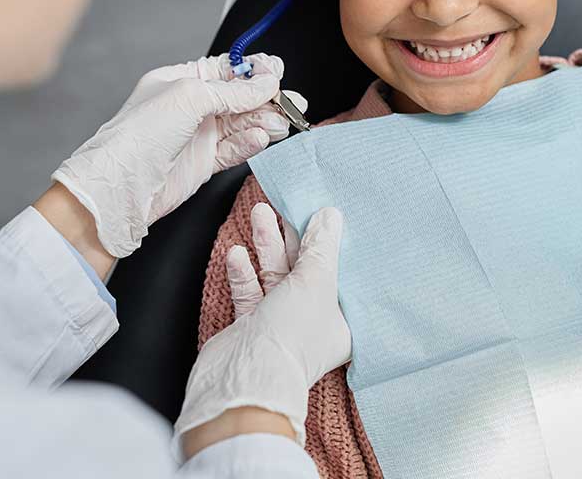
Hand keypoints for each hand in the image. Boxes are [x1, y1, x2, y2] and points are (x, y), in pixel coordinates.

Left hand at [51, 55, 293, 257]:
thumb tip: (265, 83)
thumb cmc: (139, 135)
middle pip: (239, 97)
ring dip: (264, 121)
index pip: (226, 70)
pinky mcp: (204, 162)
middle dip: (267, 98)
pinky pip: (235, 148)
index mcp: (180, 81)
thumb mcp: (190, 97)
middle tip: (291, 101)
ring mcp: (197, 135)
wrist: (122, 186)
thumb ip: (233, 91)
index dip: (253, 71)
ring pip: (242, 123)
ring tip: (283, 123)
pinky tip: (262, 139)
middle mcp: (190, 107)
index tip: (276, 73)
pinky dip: (251, 143)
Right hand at [174, 205, 350, 457]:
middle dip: (294, 237)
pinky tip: (238, 252)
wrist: (243, 377)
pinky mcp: (251, 327)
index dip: (334, 244)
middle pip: (306, 271)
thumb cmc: (292, 333)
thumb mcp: (316, 281)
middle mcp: (313, 323)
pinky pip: (250, 292)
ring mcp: (280, 325)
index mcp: (342, 321)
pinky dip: (244, 271)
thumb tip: (330, 215)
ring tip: (260, 212)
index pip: (342, 275)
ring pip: (276, 276)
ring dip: (267, 245)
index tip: (326, 214)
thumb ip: (321, 246)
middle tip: (285, 203)